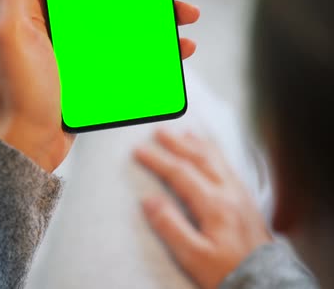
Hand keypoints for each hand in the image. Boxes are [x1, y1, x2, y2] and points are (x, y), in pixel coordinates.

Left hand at [0, 0, 199, 171]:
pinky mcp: (95, 76)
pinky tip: (178, 48)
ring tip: (189, 18)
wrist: (25, 141)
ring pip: (128, 25)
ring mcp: (81, 52)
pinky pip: (131, 55)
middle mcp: (63, 26)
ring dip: (161, 18)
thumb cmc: (17, 88)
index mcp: (42, 8)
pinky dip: (156, 49)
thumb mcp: (8, 28)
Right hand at [134, 130, 272, 288]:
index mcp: (215, 204)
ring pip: (217, 159)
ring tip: (184, 133)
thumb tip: (149, 200)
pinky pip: (228, 167)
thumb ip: (170, 226)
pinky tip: (211, 154)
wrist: (265, 283)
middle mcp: (229, 193)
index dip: (158, 160)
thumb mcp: (194, 255)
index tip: (139, 150)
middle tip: (159, 132)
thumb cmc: (228, 271)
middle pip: (199, 159)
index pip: (180, 173)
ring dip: (197, 144)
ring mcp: (241, 194)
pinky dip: (215, 154)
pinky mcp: (247, 201)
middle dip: (176, 143)